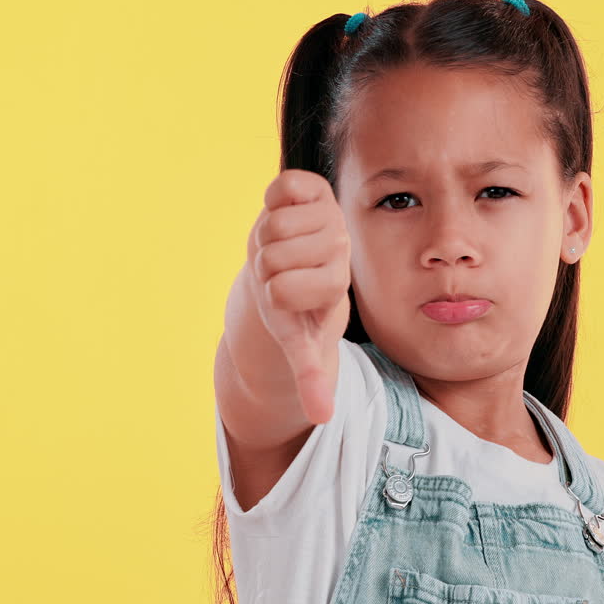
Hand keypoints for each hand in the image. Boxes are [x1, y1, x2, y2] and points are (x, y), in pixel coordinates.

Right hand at [247, 168, 351, 424]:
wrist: (297, 270)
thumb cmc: (297, 311)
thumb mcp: (303, 347)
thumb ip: (313, 378)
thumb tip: (322, 418)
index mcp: (337, 283)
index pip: (278, 291)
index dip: (270, 296)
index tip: (285, 298)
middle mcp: (338, 246)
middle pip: (271, 256)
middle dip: (265, 267)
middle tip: (281, 271)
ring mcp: (329, 215)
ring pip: (271, 224)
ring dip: (265, 237)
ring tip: (282, 248)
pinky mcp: (315, 187)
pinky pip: (281, 185)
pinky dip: (274, 198)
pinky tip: (283, 214)